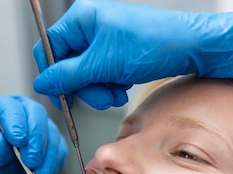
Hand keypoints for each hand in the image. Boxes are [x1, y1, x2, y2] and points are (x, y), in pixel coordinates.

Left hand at [0, 95, 67, 173]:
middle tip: (31, 160)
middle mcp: (23, 114)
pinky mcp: (54, 144)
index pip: (10, 107)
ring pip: (51, 133)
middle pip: (36, 114)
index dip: (16, 121)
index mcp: (0, 111)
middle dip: (36, 138)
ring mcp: (41, 128)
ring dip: (46, 156)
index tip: (17, 140)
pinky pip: (60, 150)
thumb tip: (0, 139)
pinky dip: (53, 165)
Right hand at [32, 0, 232, 109]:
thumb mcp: (102, 64)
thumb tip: (42, 83)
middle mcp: (90, 27)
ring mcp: (103, 41)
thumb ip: (67, 76)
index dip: (53, 76)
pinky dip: (110, 87)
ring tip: (117, 92)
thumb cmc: (152, 44)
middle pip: (67, 66)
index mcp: (81, 18)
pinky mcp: (116, 54)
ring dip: (99, 91)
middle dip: (84, 87)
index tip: (62, 96)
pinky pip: (101, 77)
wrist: (189, 48)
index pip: (49, 49)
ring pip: (84, 76)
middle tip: (101, 95)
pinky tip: (123, 88)